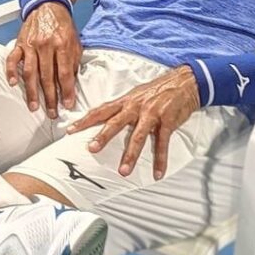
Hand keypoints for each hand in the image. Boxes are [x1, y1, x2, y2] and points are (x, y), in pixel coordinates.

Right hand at [5, 3, 82, 118]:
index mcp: (62, 45)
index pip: (65, 73)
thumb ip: (74, 62)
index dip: (66, 91)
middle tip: (52, 112)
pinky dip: (10, 71)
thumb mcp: (75, 42)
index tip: (67, 104)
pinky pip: (12, 59)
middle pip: (48, 77)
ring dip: (31, 91)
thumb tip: (72, 84)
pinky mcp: (20, 43)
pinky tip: (12, 83)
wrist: (48, 6)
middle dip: (50, 97)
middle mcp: (46, 45)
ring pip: (30, 72)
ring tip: (34, 106)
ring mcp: (31, 45)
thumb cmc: (62, 26)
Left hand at [65, 65, 200, 179]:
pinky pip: (162, 143)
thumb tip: (105, 118)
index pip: (100, 111)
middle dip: (103, 136)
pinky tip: (157, 172)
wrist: (184, 81)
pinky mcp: (168, 122)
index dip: (84, 120)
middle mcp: (135, 107)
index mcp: (125, 101)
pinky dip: (160, 159)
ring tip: (123, 171)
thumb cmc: (158, 90)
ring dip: (130, 155)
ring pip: (138, 136)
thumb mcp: (136, 95)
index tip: (70, 130)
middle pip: (115, 123)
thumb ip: (122, 108)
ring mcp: (152, 114)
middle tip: (92, 149)